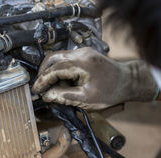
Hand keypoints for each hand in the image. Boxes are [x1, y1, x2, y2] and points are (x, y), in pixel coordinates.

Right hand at [32, 47, 157, 109]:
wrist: (128, 81)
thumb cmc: (110, 91)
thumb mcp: (85, 99)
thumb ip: (63, 96)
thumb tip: (46, 96)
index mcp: (82, 63)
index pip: (54, 69)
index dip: (42, 80)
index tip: (36, 90)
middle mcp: (81, 53)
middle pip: (52, 58)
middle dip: (43, 73)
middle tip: (40, 87)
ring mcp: (82, 52)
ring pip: (58, 57)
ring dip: (51, 71)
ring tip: (51, 87)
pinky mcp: (84, 54)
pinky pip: (65, 59)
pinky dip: (59, 70)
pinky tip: (60, 82)